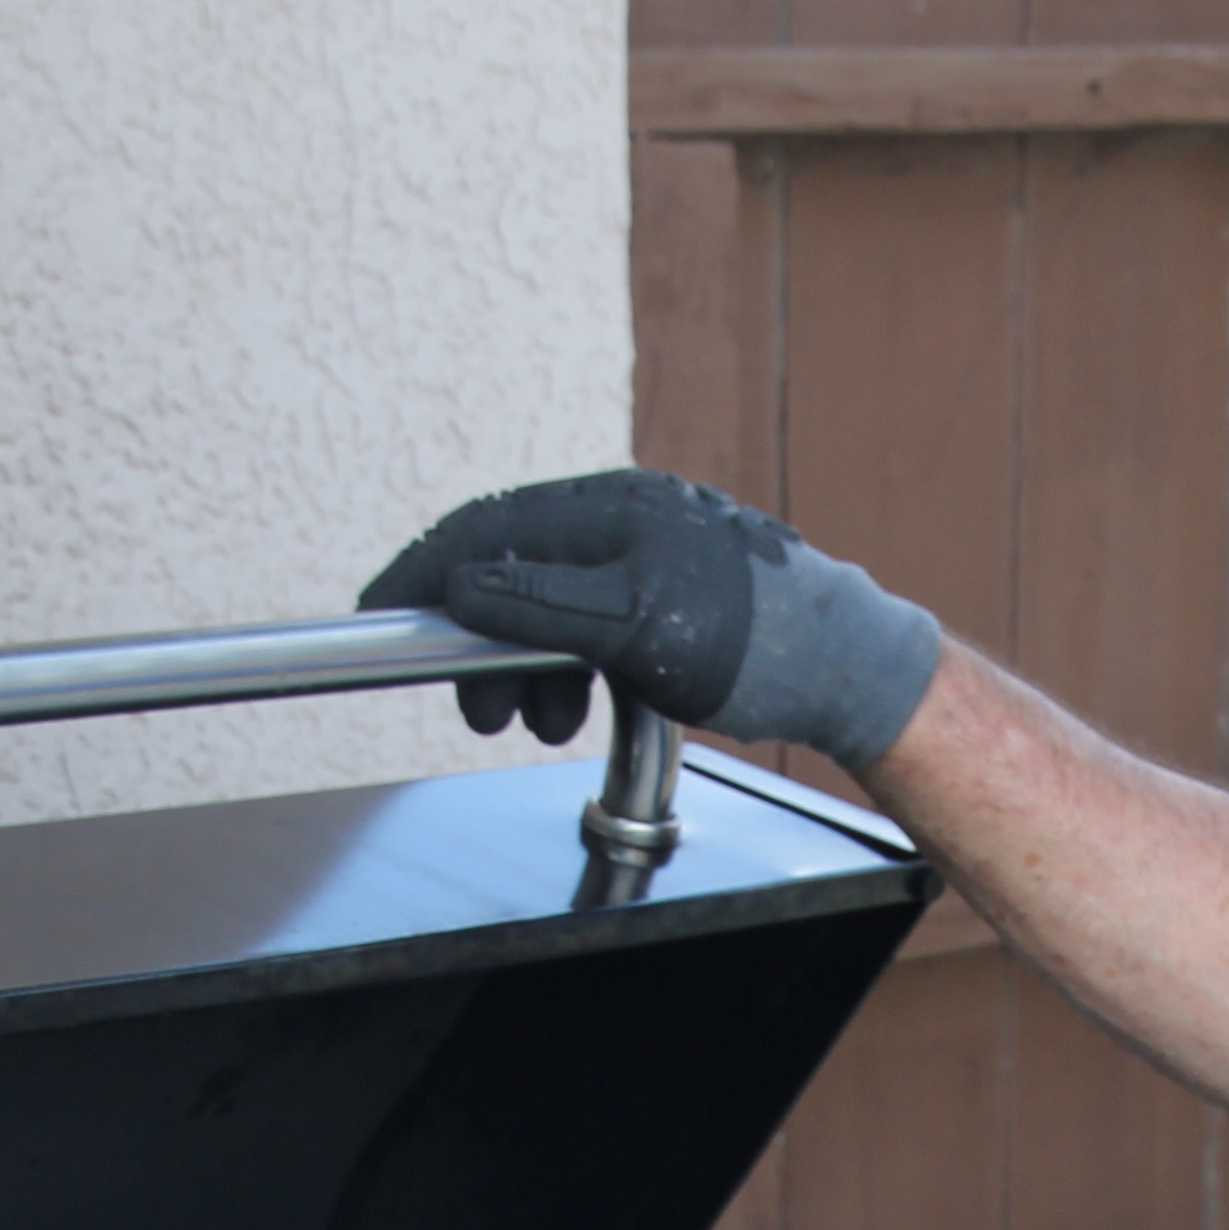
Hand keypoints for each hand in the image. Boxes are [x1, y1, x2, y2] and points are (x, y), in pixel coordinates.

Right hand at [358, 468, 944, 768]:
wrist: (849, 669)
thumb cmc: (758, 643)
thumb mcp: (634, 631)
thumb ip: (542, 606)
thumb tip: (462, 584)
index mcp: (610, 510)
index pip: (487, 531)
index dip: (424, 573)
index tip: (378, 611)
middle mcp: (624, 517)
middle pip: (513, 571)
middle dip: (485, 646)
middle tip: (482, 710)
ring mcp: (646, 550)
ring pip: (551, 604)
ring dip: (530, 666)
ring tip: (539, 720)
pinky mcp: (667, 586)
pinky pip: (590, 619)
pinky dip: (570, 664)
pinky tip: (578, 704)